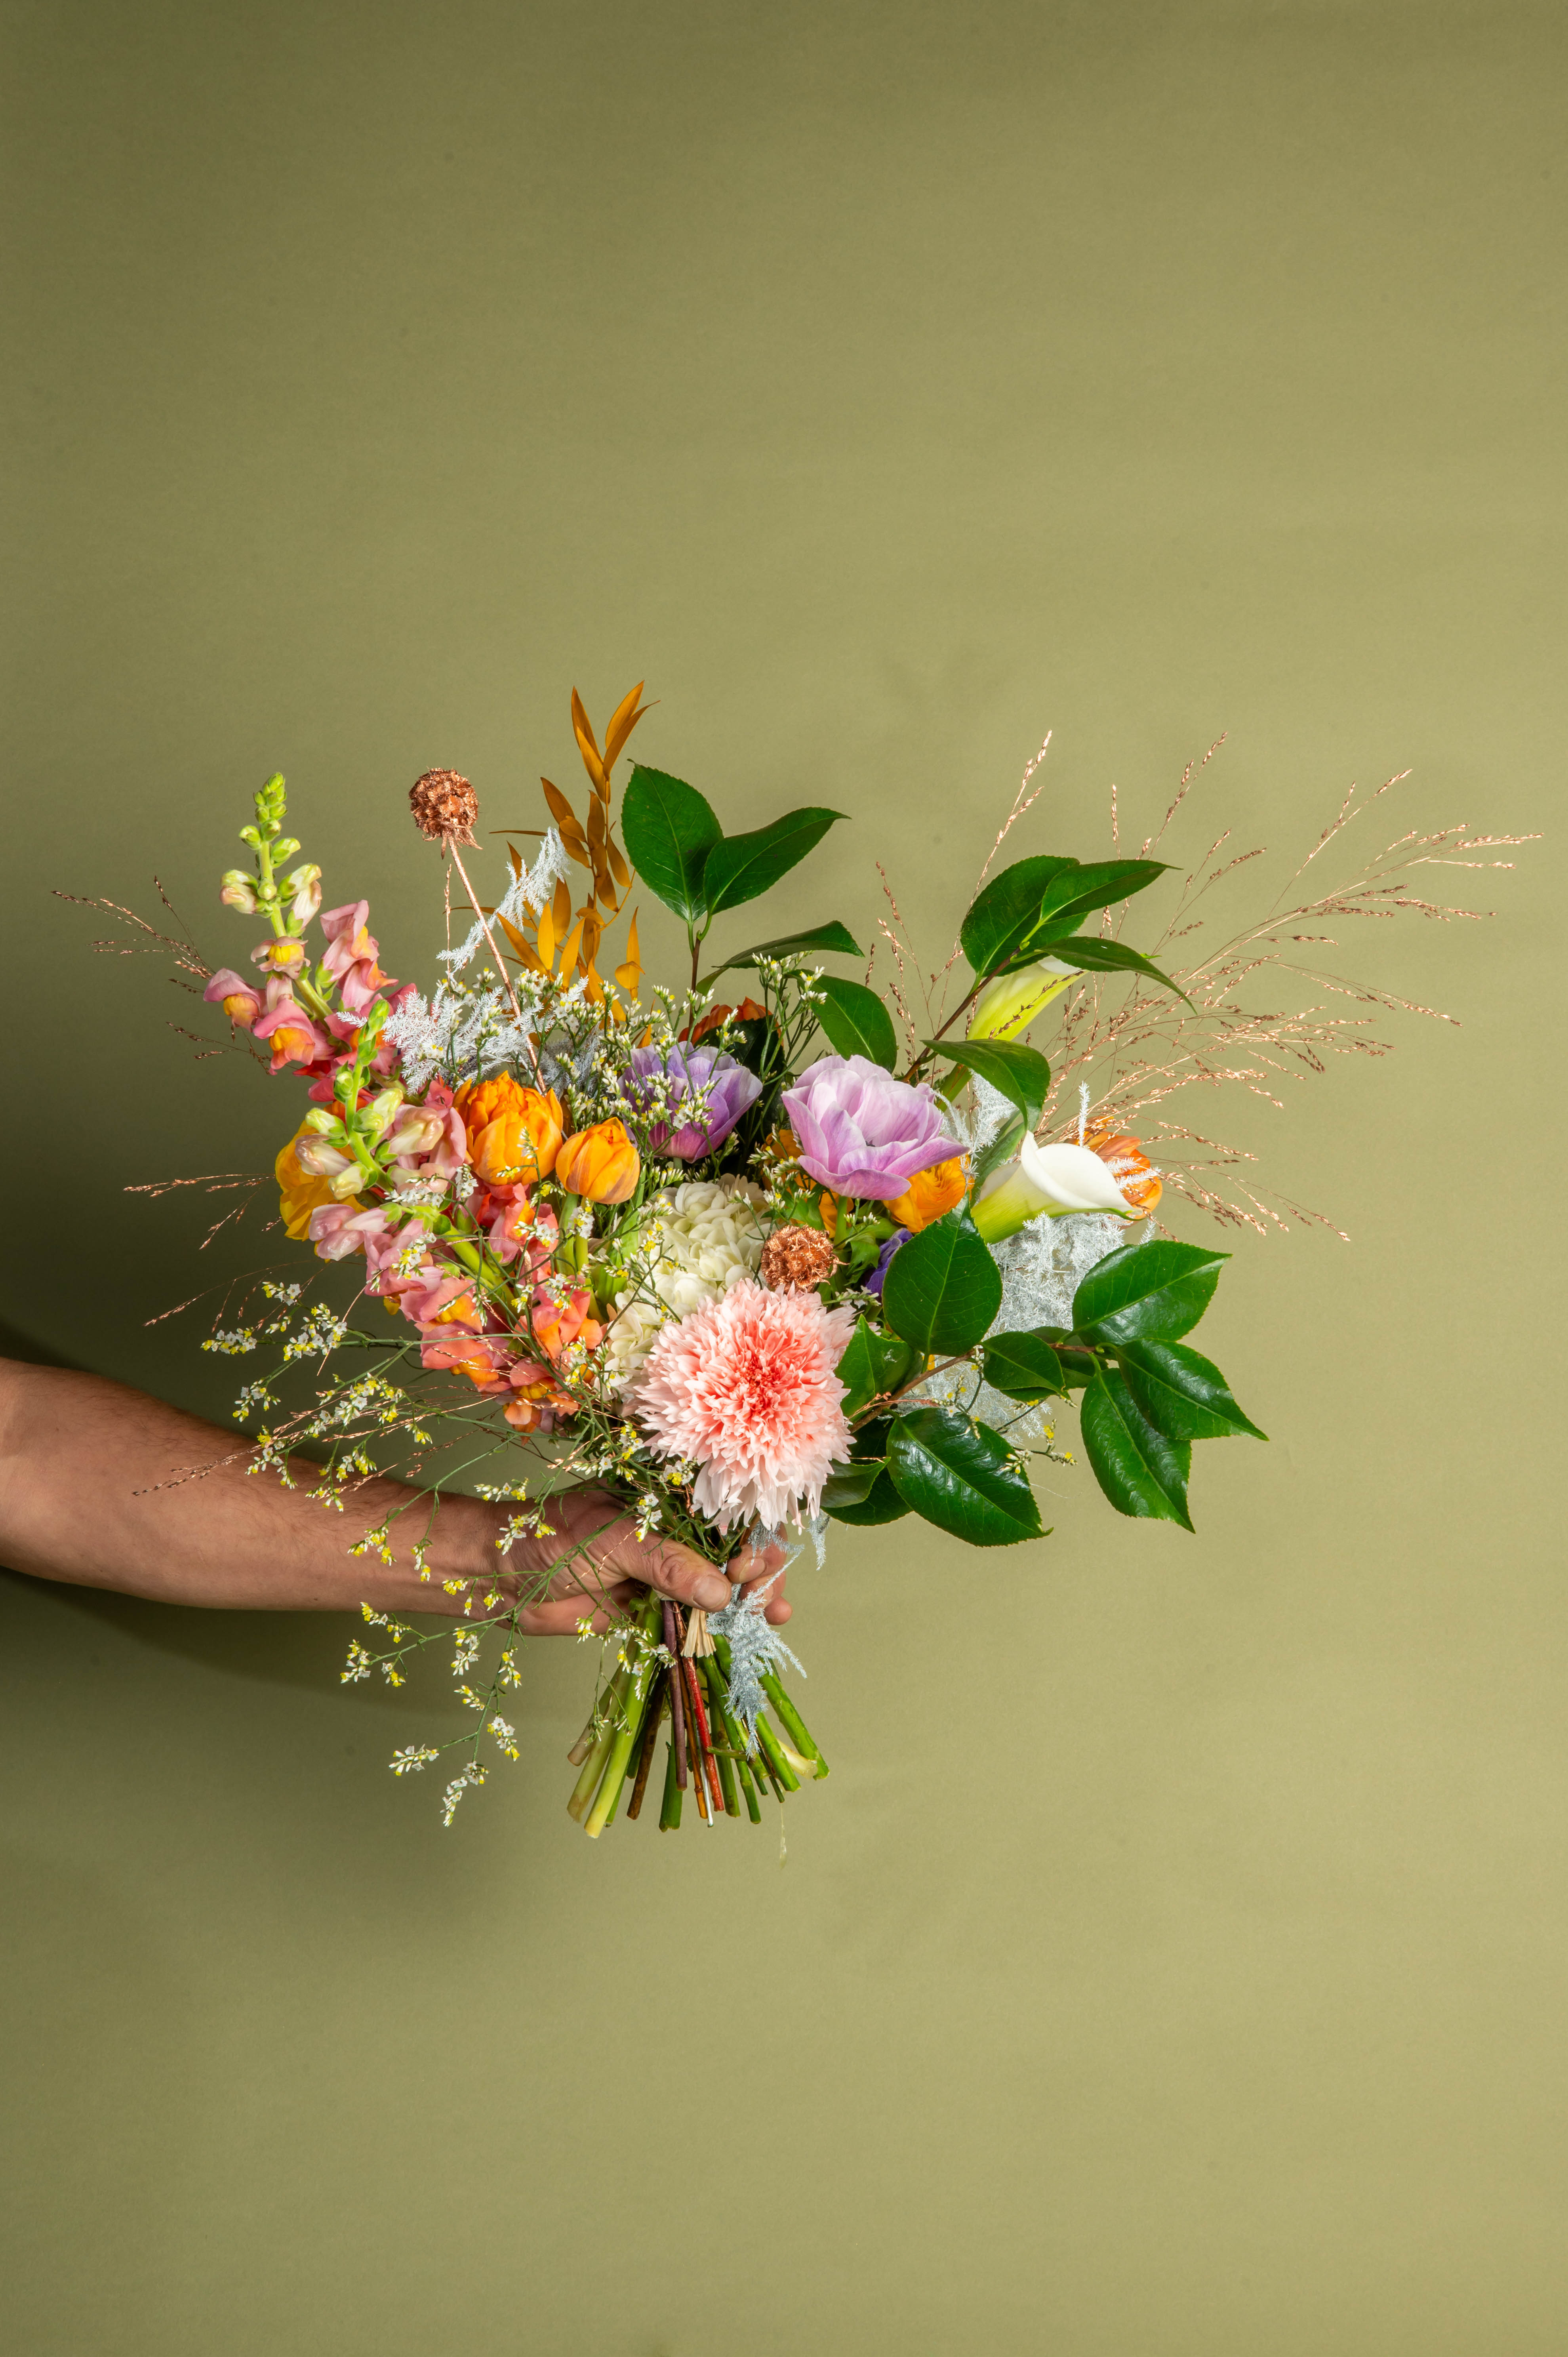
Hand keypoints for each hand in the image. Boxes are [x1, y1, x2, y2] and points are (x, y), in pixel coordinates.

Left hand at [501, 1487, 792, 1638]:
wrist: (505, 1577)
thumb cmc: (554, 1536)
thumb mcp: (616, 1540)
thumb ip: (668, 1564)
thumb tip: (721, 1593)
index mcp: (669, 1495)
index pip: (727, 1509)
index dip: (751, 1533)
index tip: (754, 1561)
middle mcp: (675, 1530)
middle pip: (735, 1547)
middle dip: (759, 1571)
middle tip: (762, 1596)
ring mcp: (667, 1569)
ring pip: (724, 1584)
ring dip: (752, 1600)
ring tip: (771, 1616)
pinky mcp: (657, 1605)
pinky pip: (699, 1616)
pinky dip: (724, 1625)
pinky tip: (750, 1631)